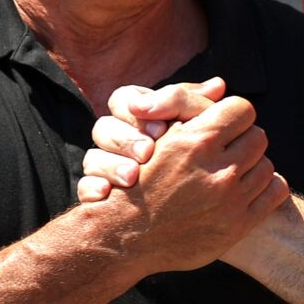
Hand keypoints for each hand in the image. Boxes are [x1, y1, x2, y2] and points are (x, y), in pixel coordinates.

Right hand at [77, 78, 226, 200]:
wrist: (174, 217)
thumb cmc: (191, 163)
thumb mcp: (196, 130)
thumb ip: (198, 107)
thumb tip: (217, 86)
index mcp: (136, 119)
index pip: (123, 99)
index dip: (138, 108)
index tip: (162, 128)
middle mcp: (117, 141)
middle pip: (103, 127)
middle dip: (127, 139)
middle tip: (148, 152)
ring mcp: (106, 169)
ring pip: (92, 158)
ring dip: (111, 164)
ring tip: (132, 176)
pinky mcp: (100, 194)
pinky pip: (85, 188)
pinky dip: (93, 189)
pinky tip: (106, 194)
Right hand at [84, 91, 285, 272]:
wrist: (125, 237)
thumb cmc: (137, 181)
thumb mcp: (155, 137)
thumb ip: (185, 106)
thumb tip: (220, 86)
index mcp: (195, 142)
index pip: (242, 109)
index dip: (232, 115)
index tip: (222, 126)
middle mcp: (216, 171)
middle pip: (258, 136)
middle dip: (243, 140)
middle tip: (228, 150)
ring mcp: (229, 200)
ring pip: (267, 165)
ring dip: (252, 165)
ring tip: (232, 172)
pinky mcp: (238, 225)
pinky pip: (275, 192)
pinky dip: (266, 188)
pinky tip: (246, 190)